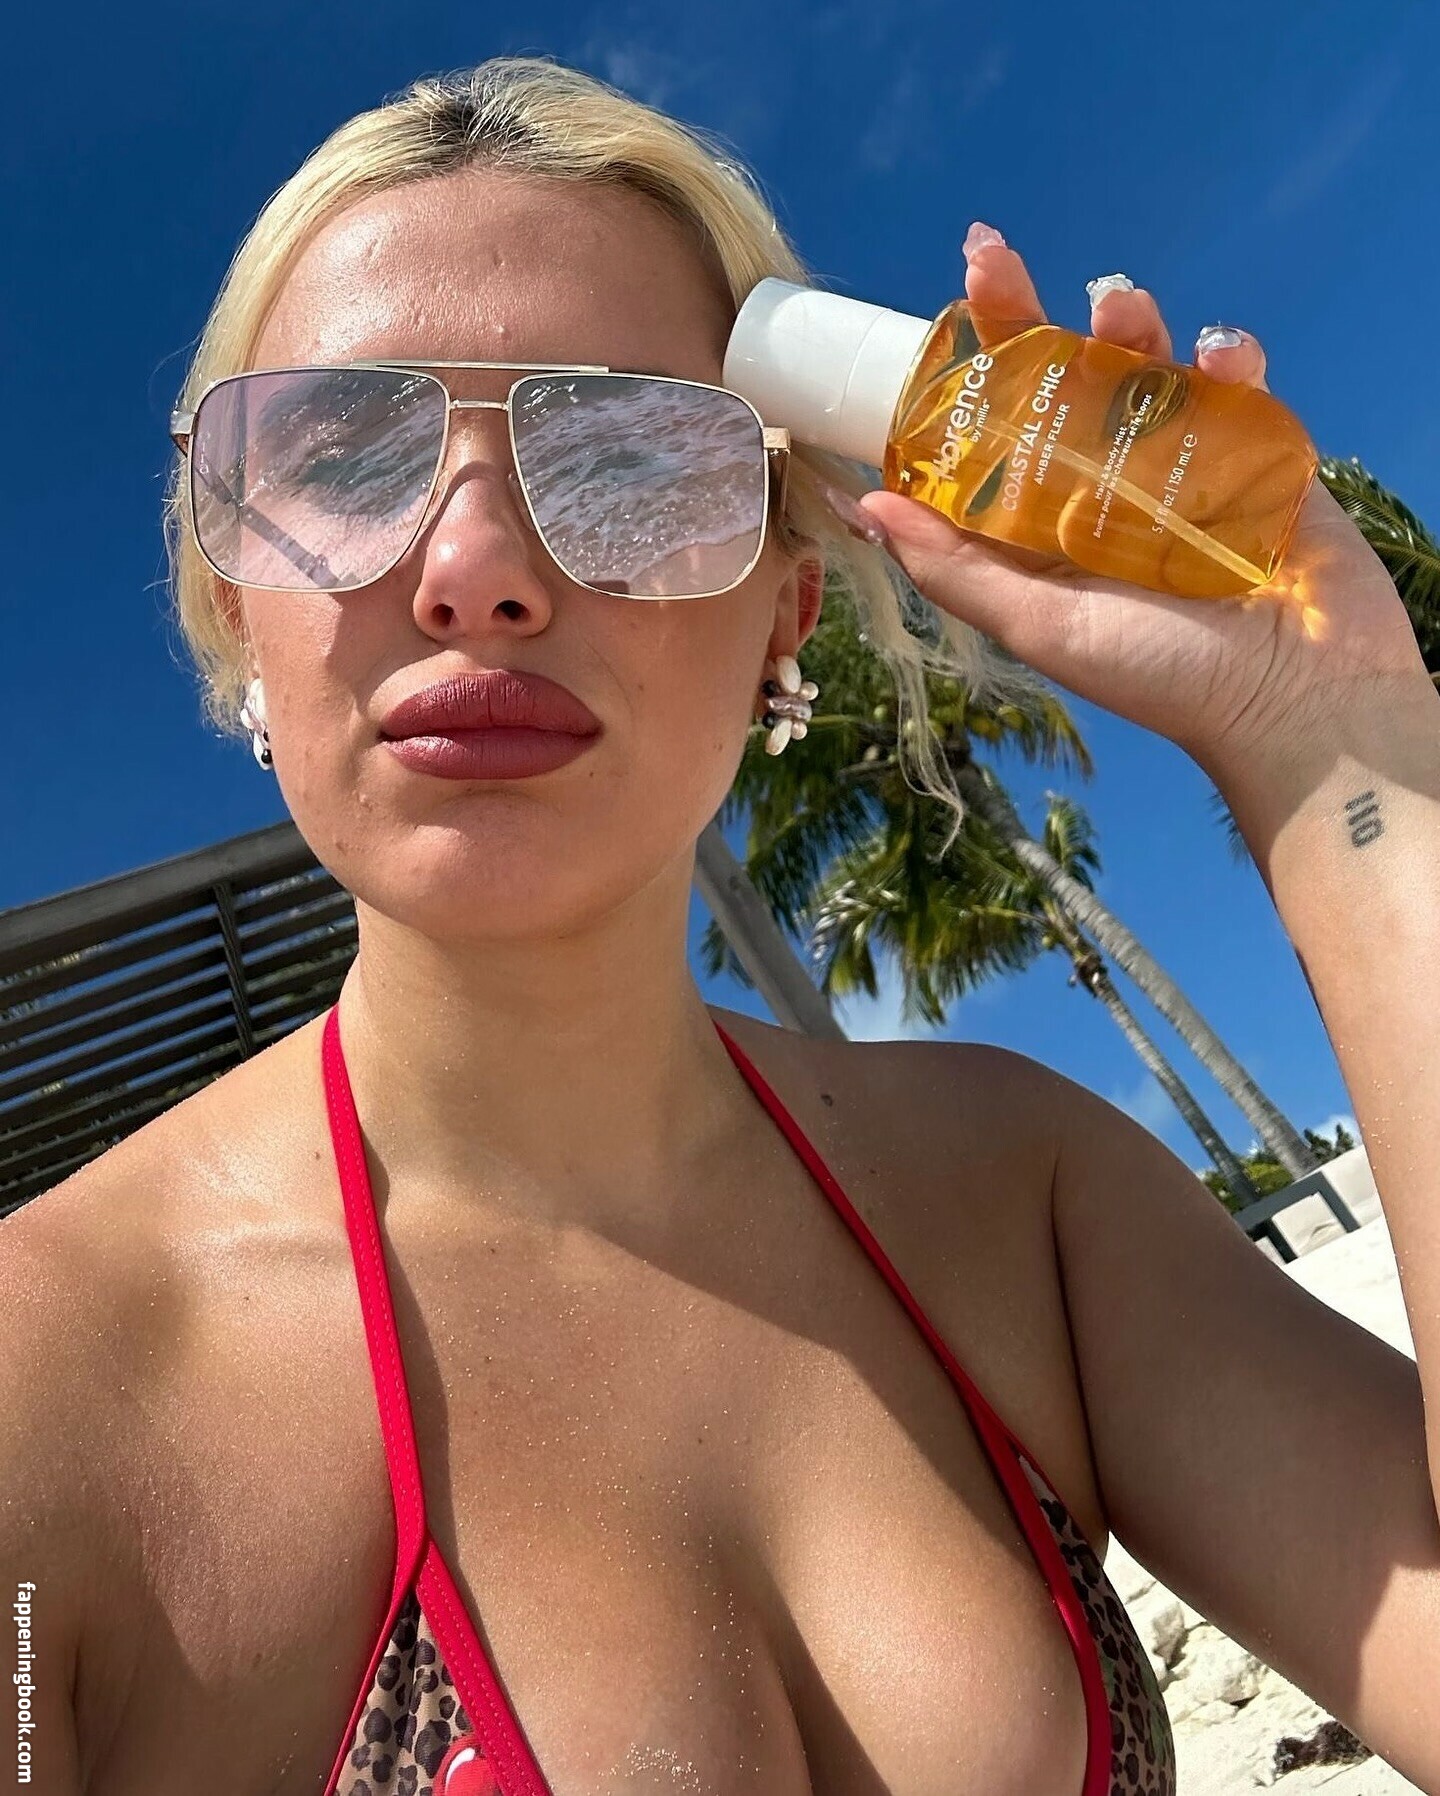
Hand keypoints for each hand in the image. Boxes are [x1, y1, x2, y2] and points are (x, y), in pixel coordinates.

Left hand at [852, 224, 1427, 776]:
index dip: (962, 368)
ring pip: (1142, 361)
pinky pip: (1233, 378)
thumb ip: (955, 570)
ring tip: (1116, 308)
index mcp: (1045, 520)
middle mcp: (1104, 480)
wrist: (1294, 696)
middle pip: (1056, 376)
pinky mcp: (1254, 445)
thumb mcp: (1039, 627)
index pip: (991, 427)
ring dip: (1124, 320)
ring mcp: (1181, 457)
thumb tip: (863, 509)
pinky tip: (1218, 357)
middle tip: (990, 258)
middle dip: (1024, 312)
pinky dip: (1226, 354)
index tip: (934, 310)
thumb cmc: (1161, 675)